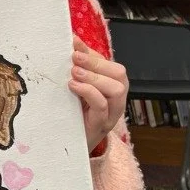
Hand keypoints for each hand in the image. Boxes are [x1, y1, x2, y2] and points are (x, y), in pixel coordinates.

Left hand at [69, 38, 128, 154]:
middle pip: (119, 74)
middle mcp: (117, 100)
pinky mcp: (101, 126)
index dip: (93, 52)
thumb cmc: (75, 115)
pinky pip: (102, 106)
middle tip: (74, 57)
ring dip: (94, 77)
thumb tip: (73, 42)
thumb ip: (78, 68)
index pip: (110, 64)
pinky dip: (89, 92)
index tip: (74, 43)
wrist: (70, 147)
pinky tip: (74, 86)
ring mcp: (112, 114)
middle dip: (96, 62)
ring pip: (116, 89)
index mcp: (112, 87)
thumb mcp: (77, 89)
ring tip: (74, 73)